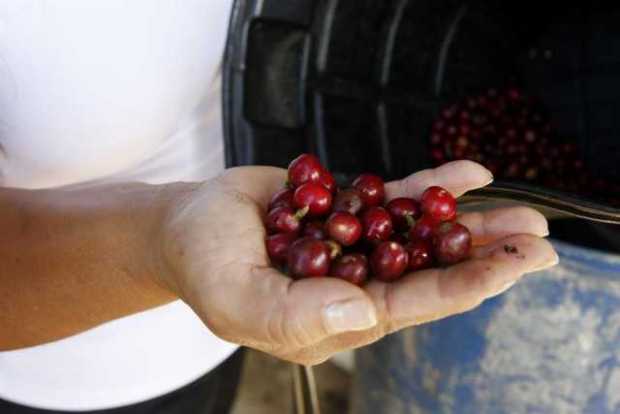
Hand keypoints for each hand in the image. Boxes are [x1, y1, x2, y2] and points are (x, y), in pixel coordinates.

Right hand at [158, 161, 557, 364]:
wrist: (189, 224)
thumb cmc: (206, 268)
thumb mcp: (238, 299)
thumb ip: (294, 316)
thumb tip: (361, 314)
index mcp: (337, 316)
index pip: (407, 305)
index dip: (458, 288)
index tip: (505, 271)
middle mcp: (356, 282)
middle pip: (430, 270)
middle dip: (484, 256)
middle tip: (536, 241)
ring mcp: (356, 243)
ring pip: (423, 234)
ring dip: (472, 222)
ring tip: (523, 213)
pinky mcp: (351, 208)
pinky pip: (398, 197)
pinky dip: (433, 185)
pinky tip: (468, 175)